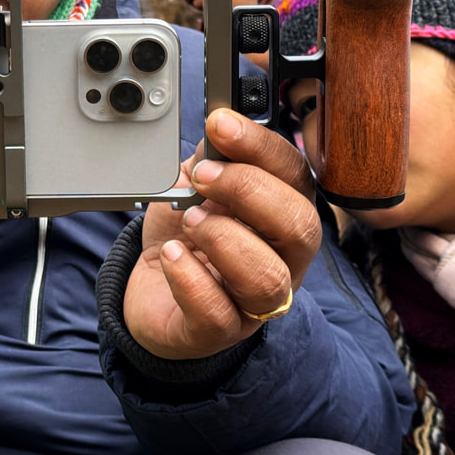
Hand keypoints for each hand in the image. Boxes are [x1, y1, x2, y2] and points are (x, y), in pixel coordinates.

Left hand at [123, 108, 322, 359]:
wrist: (153, 292)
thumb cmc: (185, 237)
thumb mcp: (194, 188)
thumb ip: (211, 160)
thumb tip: (220, 126)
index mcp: (282, 214)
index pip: (296, 177)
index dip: (262, 147)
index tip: (221, 125)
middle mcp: (282, 259)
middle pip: (302, 228)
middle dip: (249, 192)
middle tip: (202, 178)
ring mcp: (256, 300)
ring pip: (268, 277)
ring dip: (224, 239)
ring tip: (188, 220)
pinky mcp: (220, 330)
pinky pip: (219, 311)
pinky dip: (191, 279)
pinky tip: (171, 255)